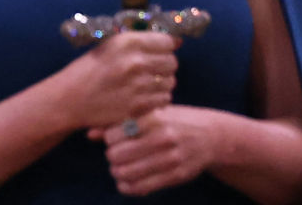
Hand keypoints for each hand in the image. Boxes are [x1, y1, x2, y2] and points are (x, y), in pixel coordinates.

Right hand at [62, 30, 178, 130]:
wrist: (70, 99)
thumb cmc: (88, 70)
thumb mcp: (108, 47)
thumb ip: (139, 43)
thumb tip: (175, 41)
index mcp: (126, 42)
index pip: (167, 41)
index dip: (164, 46)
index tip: (157, 51)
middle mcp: (135, 61)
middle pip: (172, 62)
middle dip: (164, 65)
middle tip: (150, 70)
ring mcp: (139, 85)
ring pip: (170, 82)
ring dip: (160, 83)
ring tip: (143, 84)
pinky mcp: (140, 106)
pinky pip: (164, 99)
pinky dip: (157, 99)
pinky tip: (142, 96)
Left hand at [93, 105, 217, 195]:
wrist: (211, 135)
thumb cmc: (173, 120)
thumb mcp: (150, 114)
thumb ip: (120, 122)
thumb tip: (90, 133)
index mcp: (153, 118)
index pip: (114, 134)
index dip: (109, 139)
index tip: (113, 139)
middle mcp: (162, 137)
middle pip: (118, 155)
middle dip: (111, 157)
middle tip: (114, 155)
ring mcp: (171, 158)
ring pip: (128, 173)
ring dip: (118, 173)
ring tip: (119, 168)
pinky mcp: (176, 176)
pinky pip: (143, 187)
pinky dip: (128, 188)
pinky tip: (125, 183)